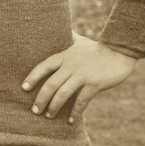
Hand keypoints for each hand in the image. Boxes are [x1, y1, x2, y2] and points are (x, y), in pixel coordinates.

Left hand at [22, 32, 139, 123]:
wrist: (121, 52)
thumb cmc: (98, 49)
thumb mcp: (80, 41)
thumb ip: (69, 38)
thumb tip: (60, 25)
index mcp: (66, 56)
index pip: (44, 66)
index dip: (32, 77)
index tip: (24, 88)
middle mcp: (72, 65)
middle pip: (51, 84)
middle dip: (41, 99)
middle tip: (35, 110)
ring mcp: (83, 75)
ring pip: (63, 94)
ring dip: (54, 107)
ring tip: (49, 116)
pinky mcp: (95, 84)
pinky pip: (81, 101)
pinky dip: (75, 112)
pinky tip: (71, 120)